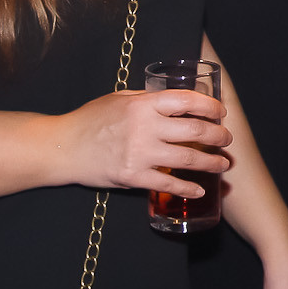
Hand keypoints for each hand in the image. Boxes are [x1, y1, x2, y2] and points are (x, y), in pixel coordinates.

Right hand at [55, 88, 230, 197]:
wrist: (61, 147)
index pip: (187, 101)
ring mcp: (140, 153)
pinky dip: (187, 188)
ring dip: (211, 163)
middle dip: (218, 136)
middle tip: (226, 140)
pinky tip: (199, 189)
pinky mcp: (133, 176)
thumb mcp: (119, 98)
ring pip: (188, 159)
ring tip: (222, 164)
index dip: (210, 106)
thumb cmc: (90, 120)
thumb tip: (176, 99)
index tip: (220, 112)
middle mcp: (145, 127)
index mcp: (143, 104)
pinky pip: (168, 183)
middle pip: (196, 131)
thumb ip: (148, 99)